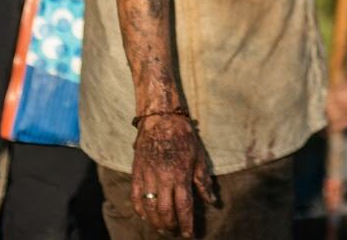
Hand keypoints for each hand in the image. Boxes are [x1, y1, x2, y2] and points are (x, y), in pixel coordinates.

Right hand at [131, 114, 215, 235]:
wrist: (160, 119)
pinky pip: (135, 197)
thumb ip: (203, 181)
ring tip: (162, 228)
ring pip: (149, 208)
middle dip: (171, 225)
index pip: (184, 207)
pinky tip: (146, 216)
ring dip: (156, 222)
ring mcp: (147, 177)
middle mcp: (162, 179)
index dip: (187, 224)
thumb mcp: (199, 157)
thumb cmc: (183, 137)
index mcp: (180, 175)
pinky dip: (140, 210)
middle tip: (176, 231)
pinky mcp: (136, 173)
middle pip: (165, 212)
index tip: (190, 235)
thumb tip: (212, 201)